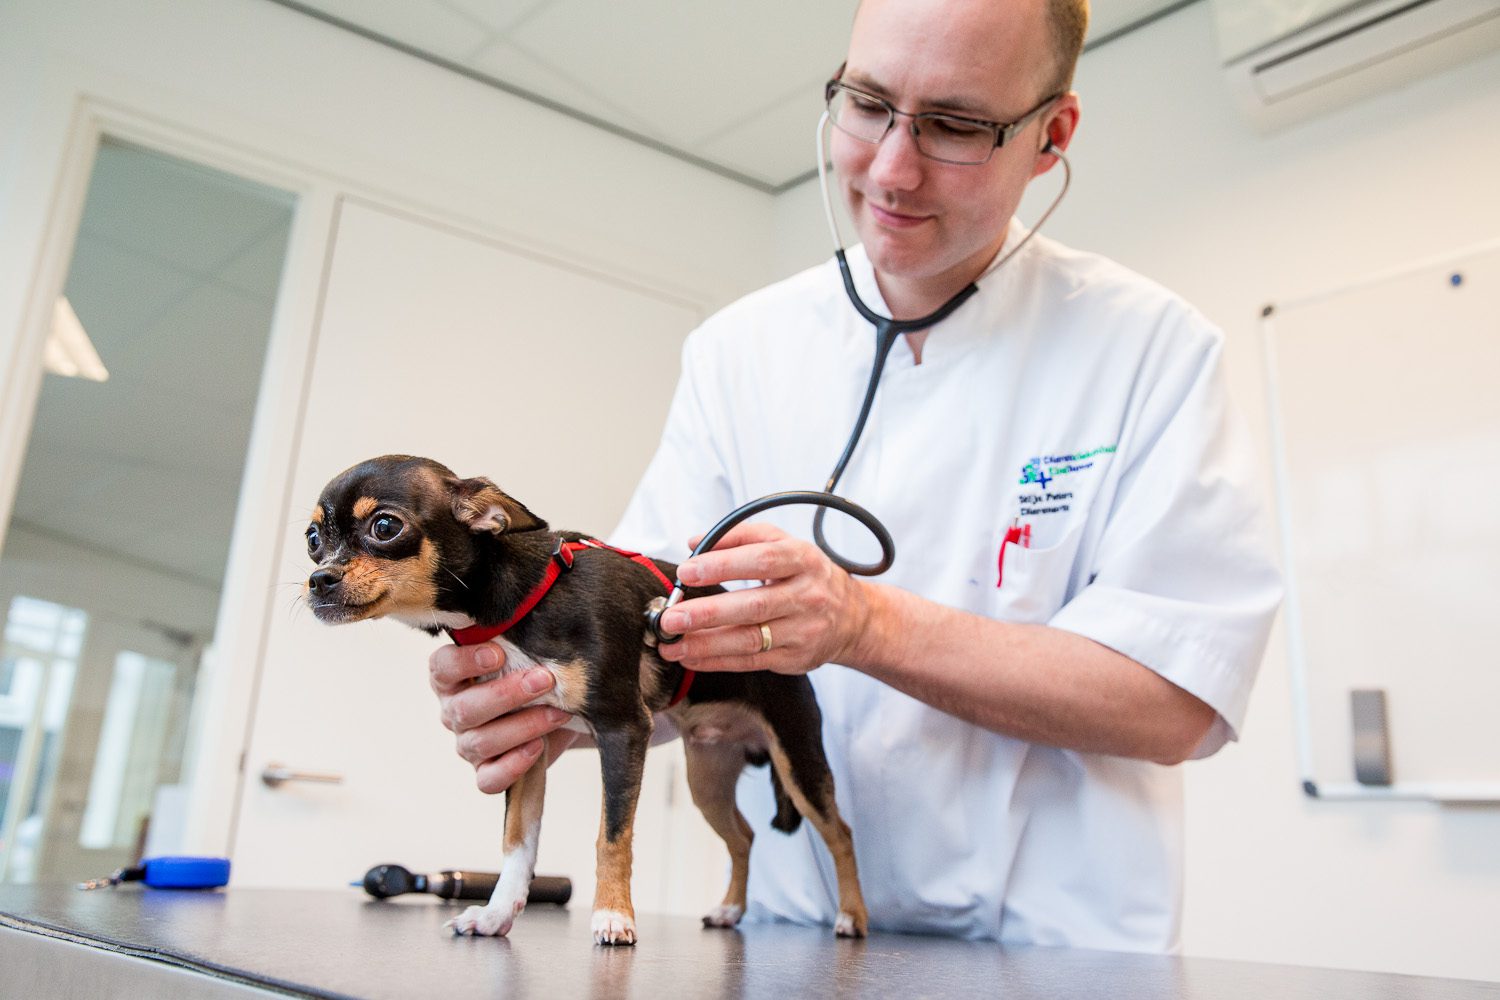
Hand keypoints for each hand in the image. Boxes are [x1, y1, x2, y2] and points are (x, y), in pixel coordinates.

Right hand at [429, 642, 581, 793]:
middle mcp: (453, 711)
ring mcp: (466, 744)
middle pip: (466, 708)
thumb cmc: (533, 672)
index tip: (498, 653)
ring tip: (557, 713)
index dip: (465, 661)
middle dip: (508, 694)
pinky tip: (537, 747)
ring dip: (523, 726)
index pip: (442, 667)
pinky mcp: (485, 772)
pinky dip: (513, 766)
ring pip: (481, 742)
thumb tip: (540, 629)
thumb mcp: (526, 653)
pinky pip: (488, 780)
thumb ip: (521, 641)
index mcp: (452, 677)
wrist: (558, 710)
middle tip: (545, 679)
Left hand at [655, 523, 872, 673]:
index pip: (762, 560)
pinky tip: (691, 657)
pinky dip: (717, 661)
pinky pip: (751, 661)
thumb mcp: (784, 544)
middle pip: (754, 606)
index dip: (723, 565)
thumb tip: (693, 542)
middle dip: (707, 613)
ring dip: (705, 643)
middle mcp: (807, 596)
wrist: (853, 617)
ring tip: (671, 643)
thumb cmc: (808, 575)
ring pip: (750, 639)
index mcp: (803, 559)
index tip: (687, 571)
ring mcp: (803, 631)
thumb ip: (740, 536)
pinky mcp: (795, 658)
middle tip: (670, 617)